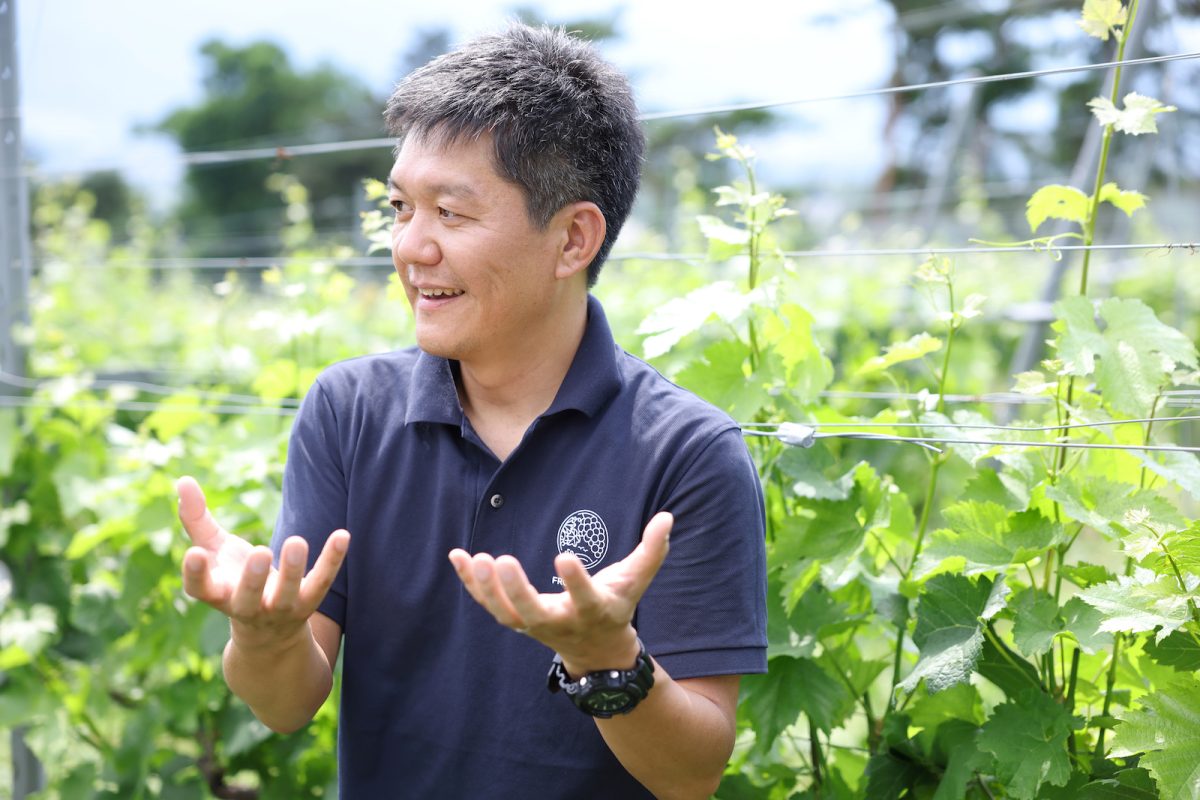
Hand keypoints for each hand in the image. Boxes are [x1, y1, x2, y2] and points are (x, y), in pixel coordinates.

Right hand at [177, 476, 348, 650]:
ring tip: (296, 541)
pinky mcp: (308, 603)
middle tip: (261, 553)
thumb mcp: (214, 552)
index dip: (195, 574)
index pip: (200, 589)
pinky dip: (332, 559)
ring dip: (293, 571)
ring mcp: (279, 609)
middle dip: (253, 579)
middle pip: (248, 599)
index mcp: (217, 593)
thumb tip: (182, 480)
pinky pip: (322, 582)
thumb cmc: (233, 581)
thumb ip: (197, 520)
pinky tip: (343, 535)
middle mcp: (246, 607)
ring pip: (288, 595)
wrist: (269, 631)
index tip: (193, 553)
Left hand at [448, 511, 671, 674]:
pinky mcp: (515, 619)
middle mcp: (560, 622)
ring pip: (504, 614)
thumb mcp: (637, 581)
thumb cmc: (616, 606)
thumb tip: (668, 517)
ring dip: (487, 589)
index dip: (575, 581)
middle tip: (502, 559)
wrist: (595, 651)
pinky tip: (457, 556)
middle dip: (516, 590)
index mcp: (593, 610)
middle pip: (533, 613)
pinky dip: (470, 584)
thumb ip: (652, 551)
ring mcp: (533, 624)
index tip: (563, 557)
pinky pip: (488, 604)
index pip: (584, 599)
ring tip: (475, 558)